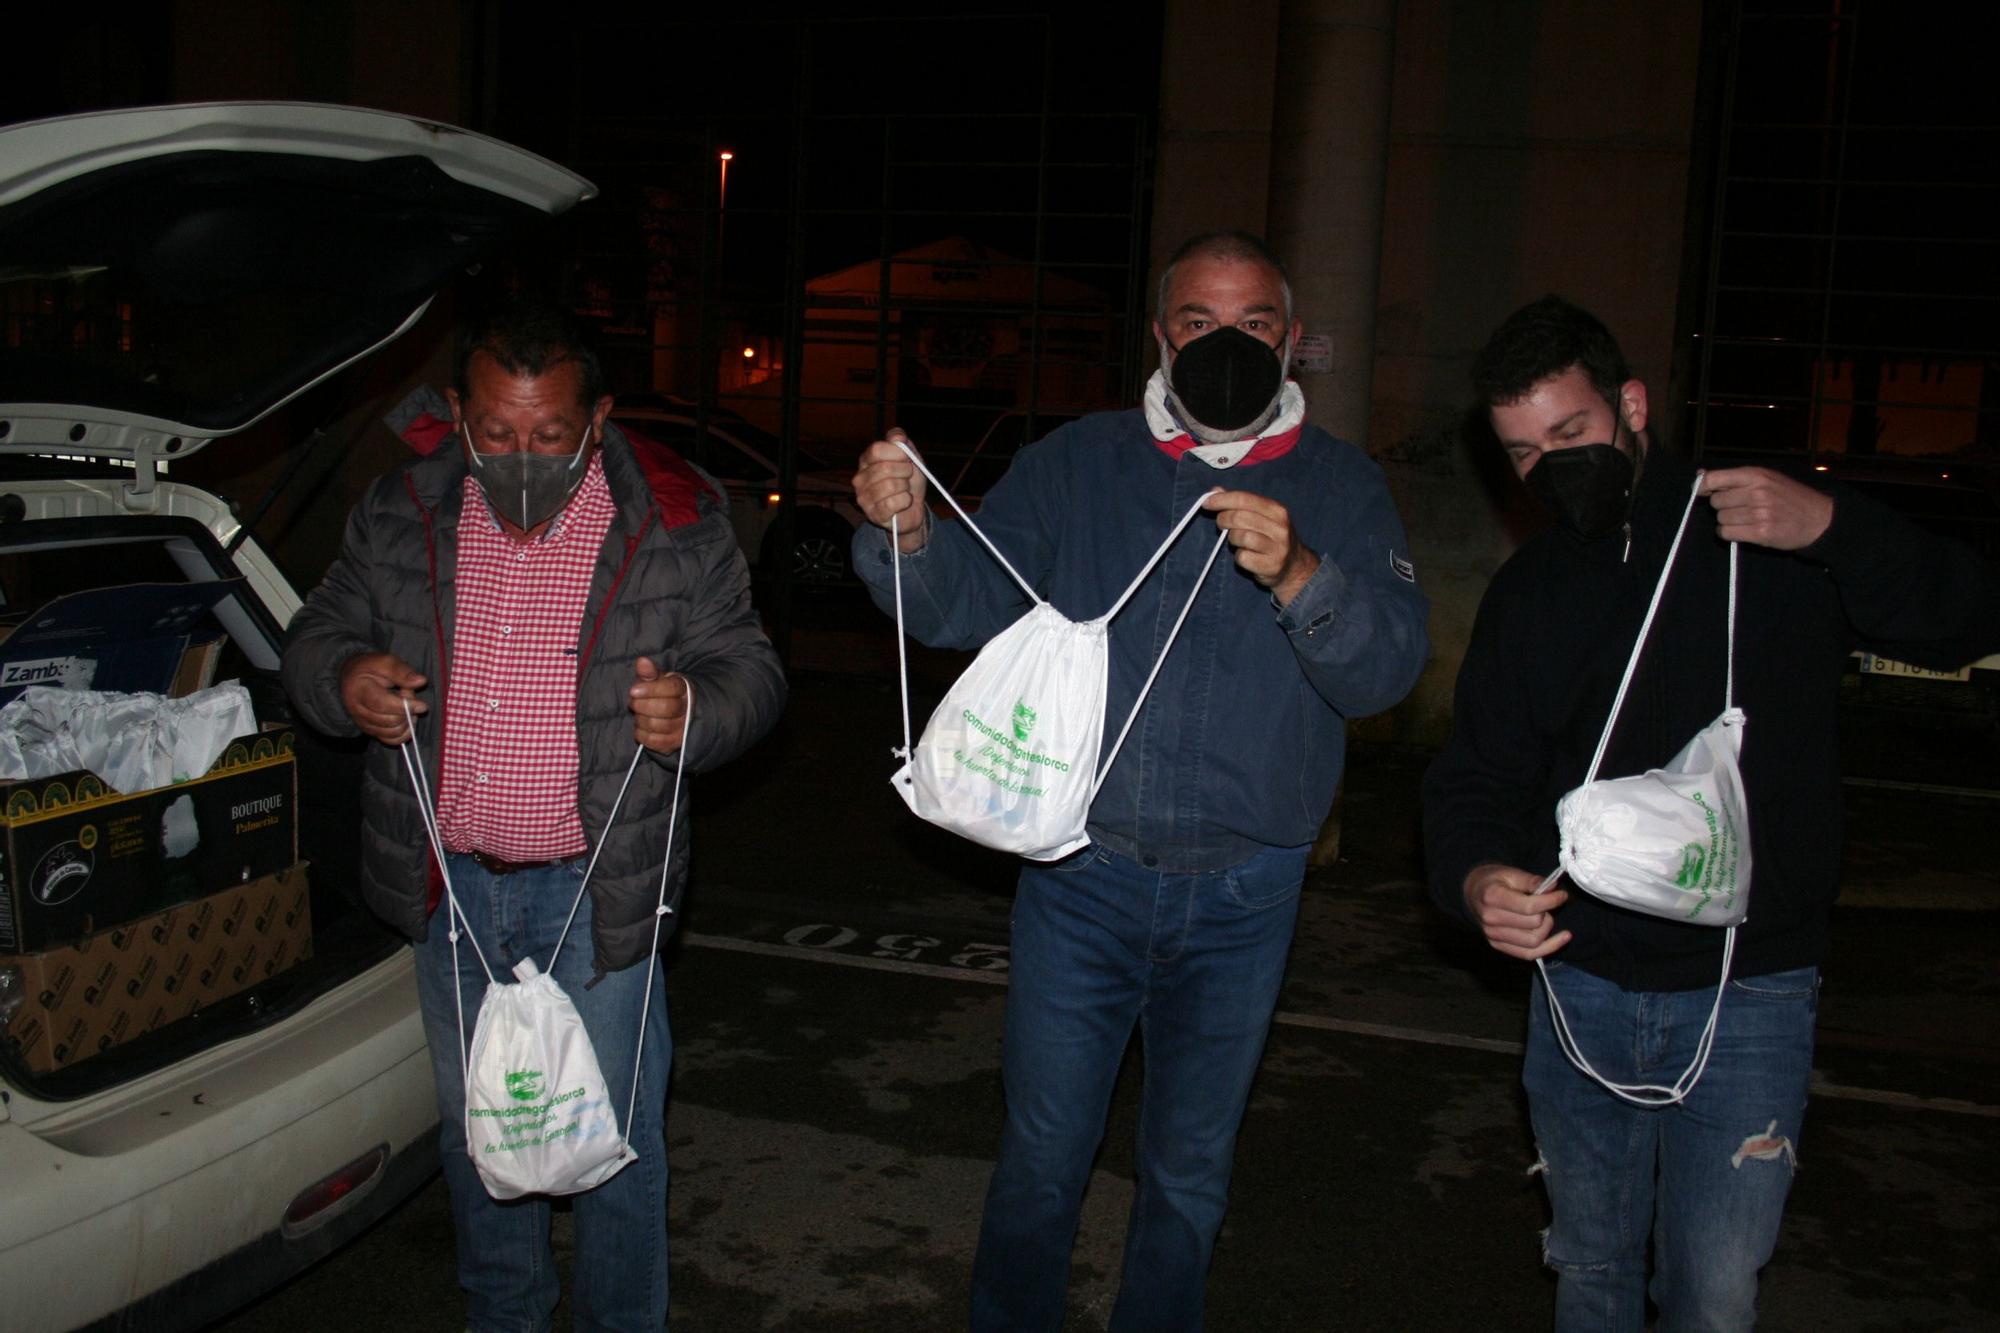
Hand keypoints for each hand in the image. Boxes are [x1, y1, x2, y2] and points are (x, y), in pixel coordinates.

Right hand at [339, 652, 427, 744]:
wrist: (350, 678)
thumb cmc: (369, 668)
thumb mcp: (384, 661)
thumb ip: (401, 671)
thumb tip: (421, 681)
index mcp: (359, 691)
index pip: (383, 704)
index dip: (405, 706)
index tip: (422, 705)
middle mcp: (358, 711)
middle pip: (391, 721)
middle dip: (408, 710)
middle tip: (408, 692)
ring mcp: (364, 724)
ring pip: (393, 733)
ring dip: (407, 721)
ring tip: (406, 704)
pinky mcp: (371, 731)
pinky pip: (391, 741)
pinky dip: (404, 733)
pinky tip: (407, 719)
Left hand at [629, 656, 688, 753]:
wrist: (676, 713)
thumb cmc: (662, 693)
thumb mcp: (657, 680)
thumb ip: (649, 672)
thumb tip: (642, 661)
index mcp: (684, 688)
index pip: (671, 688)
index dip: (651, 690)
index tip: (633, 691)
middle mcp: (688, 709)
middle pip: (666, 708)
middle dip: (642, 705)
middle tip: (633, 702)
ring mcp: (683, 728)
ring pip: (658, 726)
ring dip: (641, 720)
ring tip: (638, 714)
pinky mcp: (674, 743)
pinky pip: (654, 741)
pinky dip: (642, 734)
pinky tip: (641, 727)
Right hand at [852, 429, 929, 552]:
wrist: (914, 508)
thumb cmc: (909, 480)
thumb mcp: (910, 456)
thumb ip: (902, 442)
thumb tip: (898, 437)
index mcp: (866, 460)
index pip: (877, 449)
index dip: (897, 453)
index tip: (906, 458)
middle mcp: (860, 478)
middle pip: (885, 468)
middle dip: (905, 472)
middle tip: (908, 477)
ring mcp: (863, 497)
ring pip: (890, 486)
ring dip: (905, 487)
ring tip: (905, 490)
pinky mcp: (872, 514)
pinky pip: (892, 503)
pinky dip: (905, 501)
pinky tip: (903, 503)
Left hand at [1200, 489, 1319, 606]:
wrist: (1295, 567)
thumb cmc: (1272, 538)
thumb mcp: (1262, 516)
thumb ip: (1240, 503)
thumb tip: (1215, 490)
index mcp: (1277, 510)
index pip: (1244, 498)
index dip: (1222, 500)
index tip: (1206, 502)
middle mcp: (1279, 527)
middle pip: (1239, 517)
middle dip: (1223, 520)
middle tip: (1221, 524)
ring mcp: (1277, 548)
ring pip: (1240, 537)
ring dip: (1232, 539)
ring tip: (1238, 541)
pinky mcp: (1270, 566)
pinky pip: (1242, 558)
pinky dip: (1239, 557)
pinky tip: (1247, 556)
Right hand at [1463, 863, 1572, 960]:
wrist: (1473, 893)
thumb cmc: (1494, 881)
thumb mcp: (1511, 873)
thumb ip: (1531, 881)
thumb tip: (1553, 887)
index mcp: (1492, 897)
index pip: (1529, 907)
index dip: (1551, 901)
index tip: (1562, 895)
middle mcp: (1490, 919)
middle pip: (1533, 924)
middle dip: (1547, 913)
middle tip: (1548, 904)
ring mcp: (1493, 935)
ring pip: (1533, 942)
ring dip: (1547, 929)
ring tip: (1546, 917)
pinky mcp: (1498, 945)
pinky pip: (1529, 954)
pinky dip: (1549, 948)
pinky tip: (1563, 938)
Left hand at [1699, 467, 1833, 550]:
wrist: (1820, 519)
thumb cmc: (1789, 497)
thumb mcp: (1767, 478)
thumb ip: (1733, 478)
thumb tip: (1699, 476)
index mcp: (1757, 475)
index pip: (1714, 479)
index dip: (1704, 487)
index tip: (1703, 492)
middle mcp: (1757, 492)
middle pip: (1716, 502)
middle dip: (1724, 506)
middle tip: (1741, 508)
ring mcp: (1759, 513)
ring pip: (1720, 519)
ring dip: (1728, 521)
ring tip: (1747, 519)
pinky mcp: (1761, 532)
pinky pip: (1727, 534)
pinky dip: (1730, 534)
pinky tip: (1744, 530)